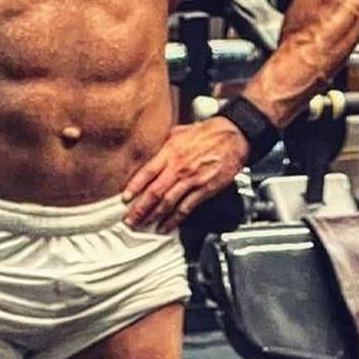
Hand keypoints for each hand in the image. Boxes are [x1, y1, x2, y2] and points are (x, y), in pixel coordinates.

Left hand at [122, 118, 249, 231]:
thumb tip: (150, 152)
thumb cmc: (209, 132)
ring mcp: (192, 180)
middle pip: (154, 192)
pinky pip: (186, 208)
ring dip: (153, 217)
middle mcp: (178, 167)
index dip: (134, 188)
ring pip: (168, 203)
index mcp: (170, 152)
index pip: (146, 173)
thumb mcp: (179, 132)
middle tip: (129, 220)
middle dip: (139, 209)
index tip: (124, 200)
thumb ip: (163, 144)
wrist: (234, 135)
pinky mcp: (205, 189)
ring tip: (143, 226)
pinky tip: (166, 226)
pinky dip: (175, 220)